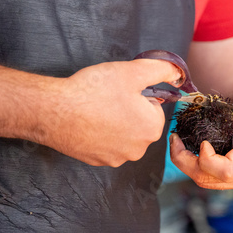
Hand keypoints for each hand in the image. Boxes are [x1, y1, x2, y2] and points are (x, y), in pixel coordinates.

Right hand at [37, 59, 180, 166]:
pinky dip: (99, 135)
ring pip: (123, 134)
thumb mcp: (133, 72)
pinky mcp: (98, 161)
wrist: (54, 111)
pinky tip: (87, 124)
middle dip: (127, 110)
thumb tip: (178, 73)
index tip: (121, 91)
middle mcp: (139, 149)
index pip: (153, 107)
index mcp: (152, 128)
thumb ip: (161, 70)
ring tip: (96, 111)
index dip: (138, 95)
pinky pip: (106, 145)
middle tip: (107, 99)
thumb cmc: (93, 91)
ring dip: (114, 123)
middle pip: (139, 123)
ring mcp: (118, 158)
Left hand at [170, 87, 232, 190]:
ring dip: (190, 166)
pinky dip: (202, 168)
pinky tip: (196, 151)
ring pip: (210, 183)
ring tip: (180, 145)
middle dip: (185, 163)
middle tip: (174, 141)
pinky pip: (217, 180)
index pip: (223, 171)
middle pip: (208, 180)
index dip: (205, 159)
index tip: (202, 141)